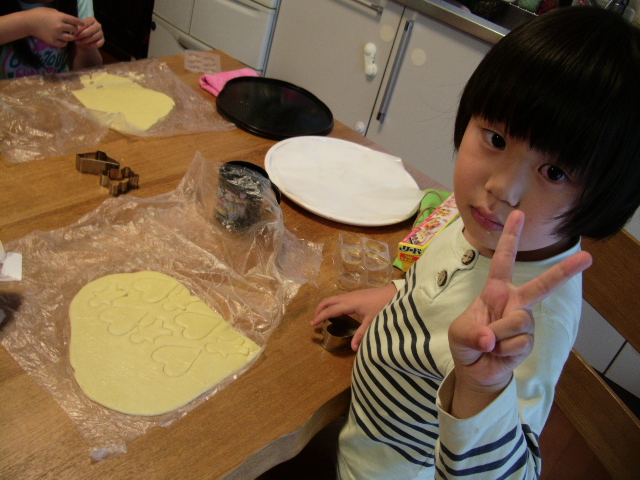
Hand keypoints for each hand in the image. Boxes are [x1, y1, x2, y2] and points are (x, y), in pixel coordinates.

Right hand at [28, 7, 82, 47]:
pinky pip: (64, 44)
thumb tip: (70, 20)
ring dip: (71, 37)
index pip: (75, 21)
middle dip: (74, 29)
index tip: (82, 24)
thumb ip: (61, 15)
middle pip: (74, 30)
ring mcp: (56, 34)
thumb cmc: (39, 14)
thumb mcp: (51, 11)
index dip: (80, 23)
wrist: (28, 22)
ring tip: (68, 35)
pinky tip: (62, 39)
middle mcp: (59, 26)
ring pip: (71, 38)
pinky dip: (64, 42)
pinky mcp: (52, 41)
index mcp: (60, 17)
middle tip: (72, 30)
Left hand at [75, 17, 103, 49]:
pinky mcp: (103, 40)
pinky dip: (92, 45)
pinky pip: (99, 43)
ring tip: (79, 42)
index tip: (74, 33)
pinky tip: (87, 46)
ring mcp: (101, 33)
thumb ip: (76, 29)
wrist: (83, 41)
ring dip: (86, 40)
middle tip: (76, 38)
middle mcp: (98, 25)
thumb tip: (75, 31)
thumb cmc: (79, 32)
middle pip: (91, 30)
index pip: (86, 23)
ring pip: (95, 36)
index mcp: (92, 20)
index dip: (80, 28)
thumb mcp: (76, 29)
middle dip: (83, 34)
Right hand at [313, 284, 396, 350]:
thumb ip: (361, 335)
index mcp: (349, 303)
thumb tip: (354, 349)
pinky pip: (339, 298)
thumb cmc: (383, 306)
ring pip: (333, 298)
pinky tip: (337, 313)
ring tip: (323, 317)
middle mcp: (348, 297)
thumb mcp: (372, 322)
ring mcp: (352, 294)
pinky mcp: (356, 294)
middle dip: (319, 310)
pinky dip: (333, 305)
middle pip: (328, 301)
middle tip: (315, 320)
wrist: (394, 293)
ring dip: (326, 307)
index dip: (320, 317)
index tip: (312, 324)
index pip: (330, 310)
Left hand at [448, 211, 591, 416]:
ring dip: (499, 335)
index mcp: (495, 290)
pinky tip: (498, 353)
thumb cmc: (467, 342)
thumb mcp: (460, 334)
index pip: (503, 260)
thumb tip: (490, 339)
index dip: (510, 238)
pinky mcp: (529, 341)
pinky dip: (503, 350)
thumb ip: (473, 333)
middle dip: (565, 271)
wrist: (476, 369)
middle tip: (588, 256)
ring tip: (489, 343)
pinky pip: (519, 342)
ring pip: (519, 320)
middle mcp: (514, 302)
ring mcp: (524, 321)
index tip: (519, 214)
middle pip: (542, 285)